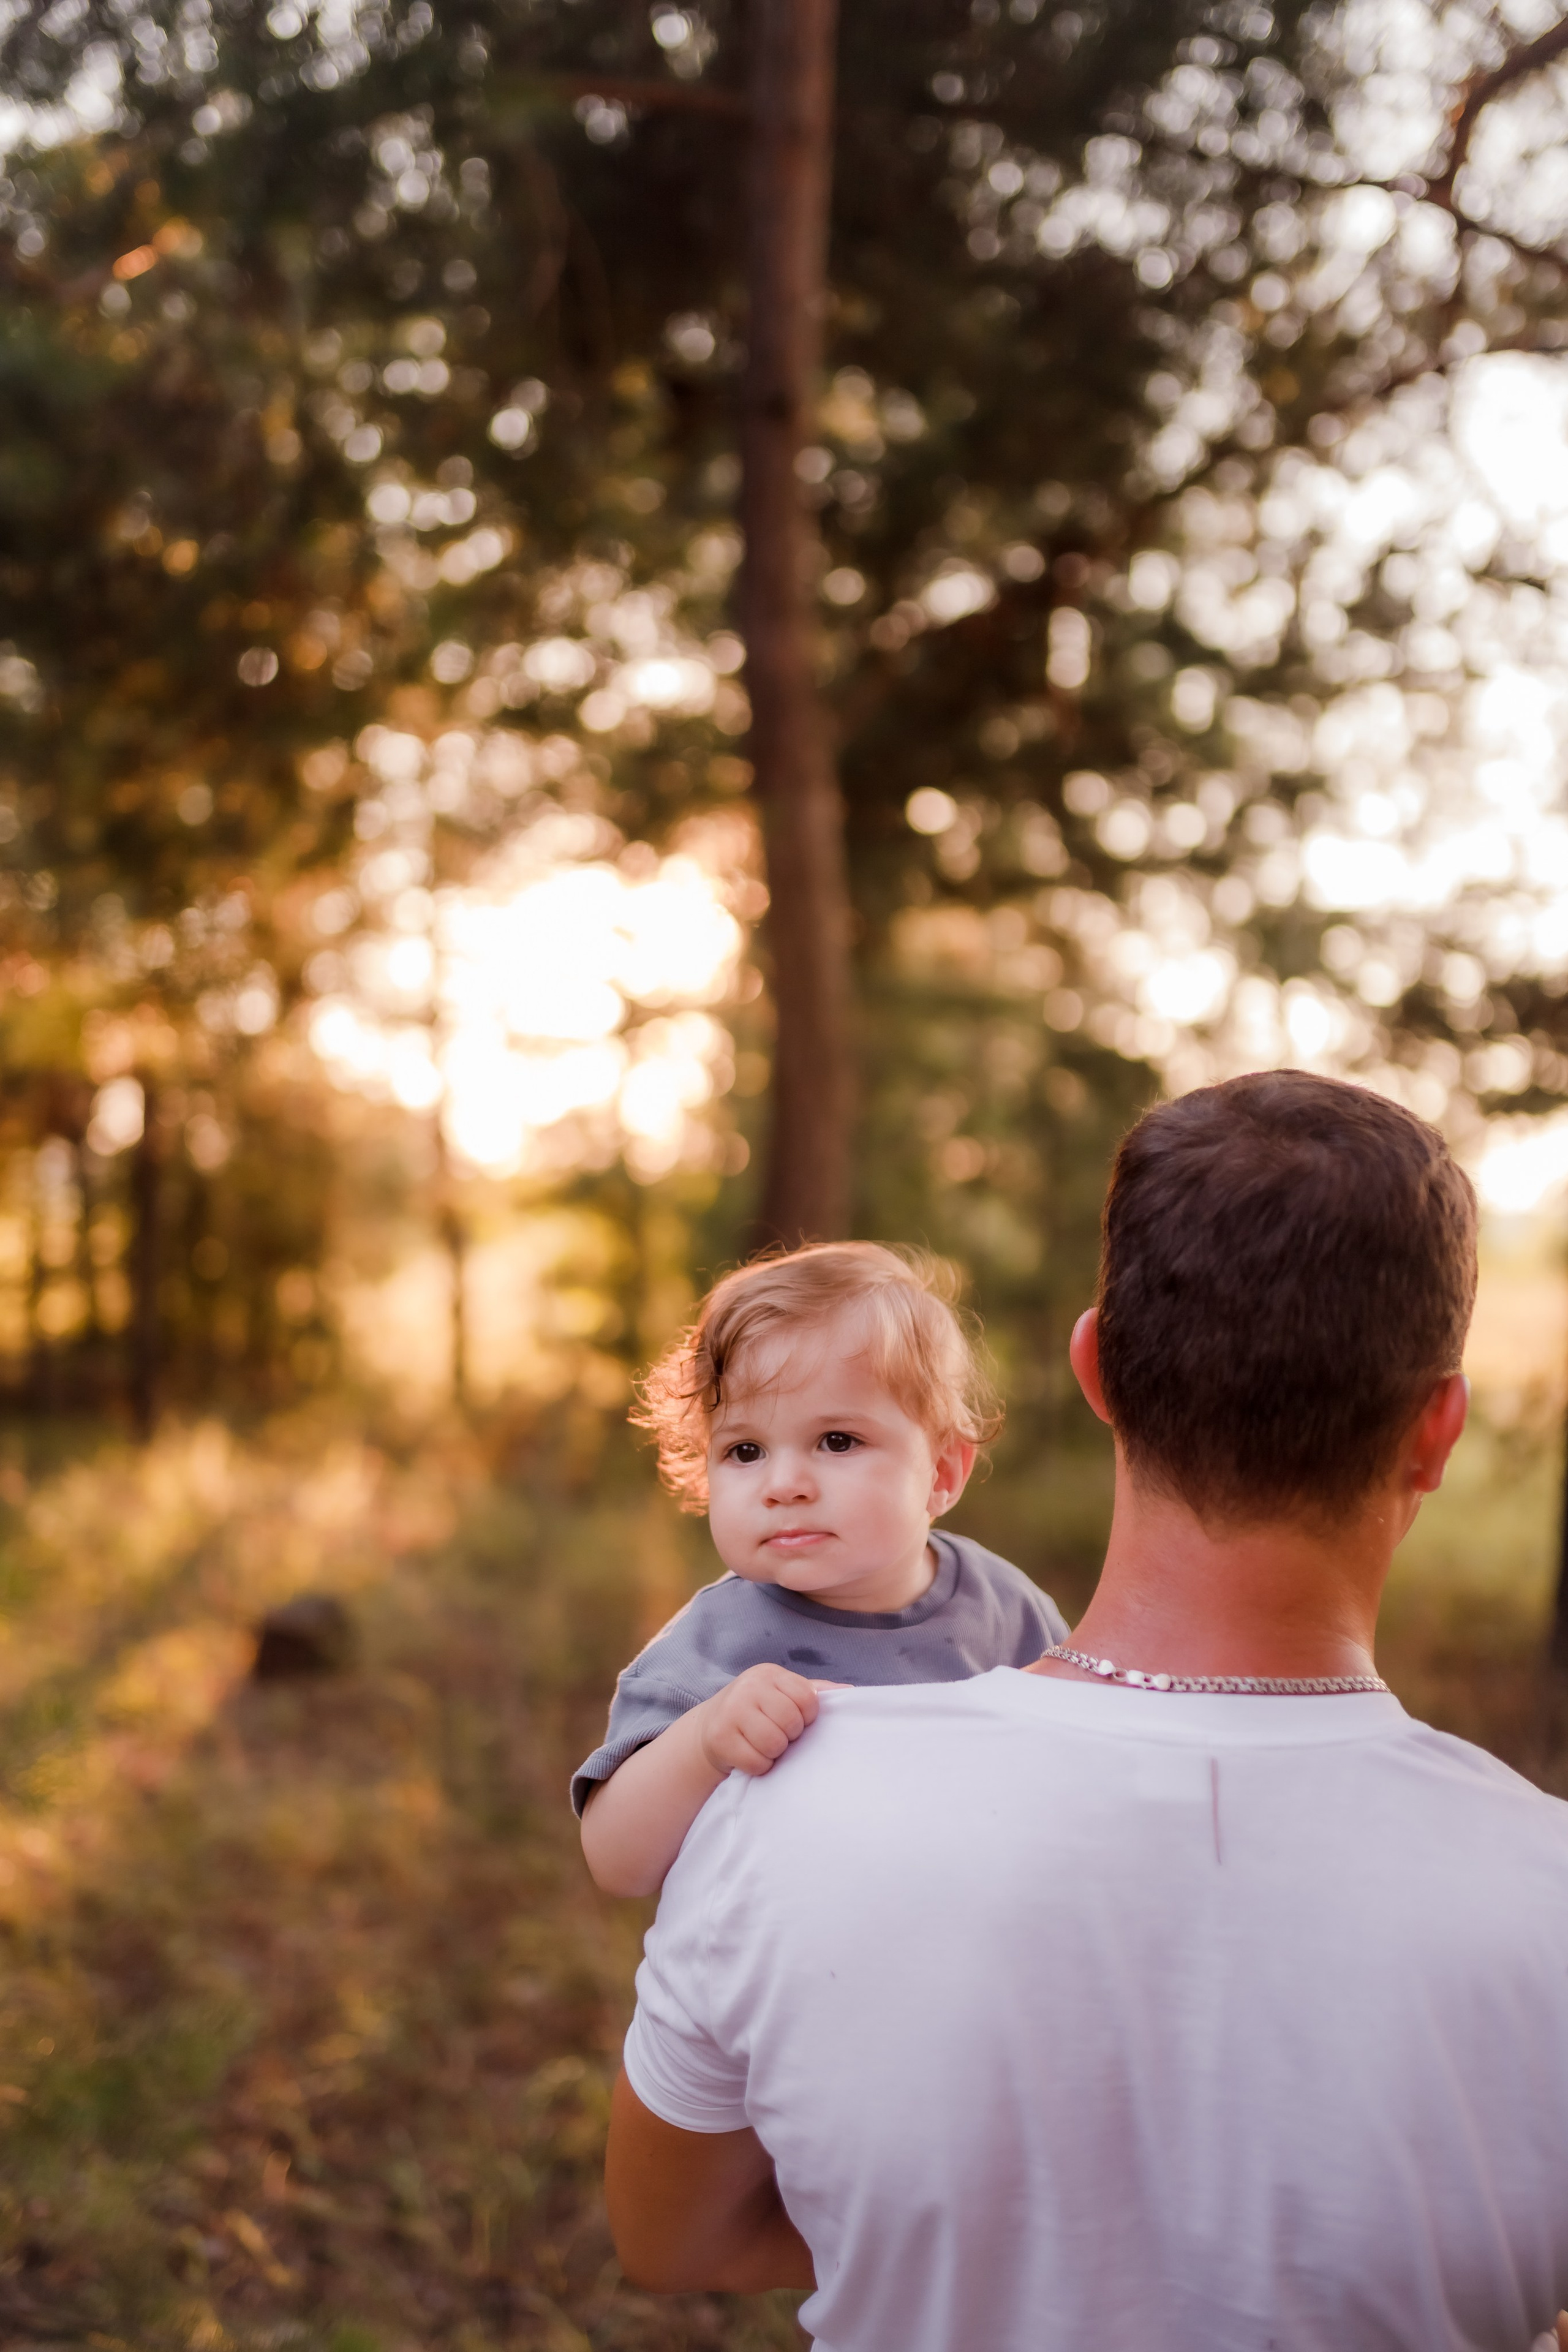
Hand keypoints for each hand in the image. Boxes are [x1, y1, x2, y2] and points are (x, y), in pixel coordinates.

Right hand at [697, 1664, 827, 1777]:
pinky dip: (759, 1766)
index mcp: (769, 1674)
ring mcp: (732, 1710)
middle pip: (790, 1721)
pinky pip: (756, 1762)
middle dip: (789, 1736)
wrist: (709, 1729)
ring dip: (774, 1753)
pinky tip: (750, 1755)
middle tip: (777, 1735)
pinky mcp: (720, 1737)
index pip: (806, 1698)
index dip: (807, 1717)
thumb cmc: (756, 1712)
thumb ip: (813, 1693)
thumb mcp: (781, 1695)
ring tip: (764, 1745)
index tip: (796, 1722)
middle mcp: (749, 1687)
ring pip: (774, 1743)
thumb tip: (850, 1692)